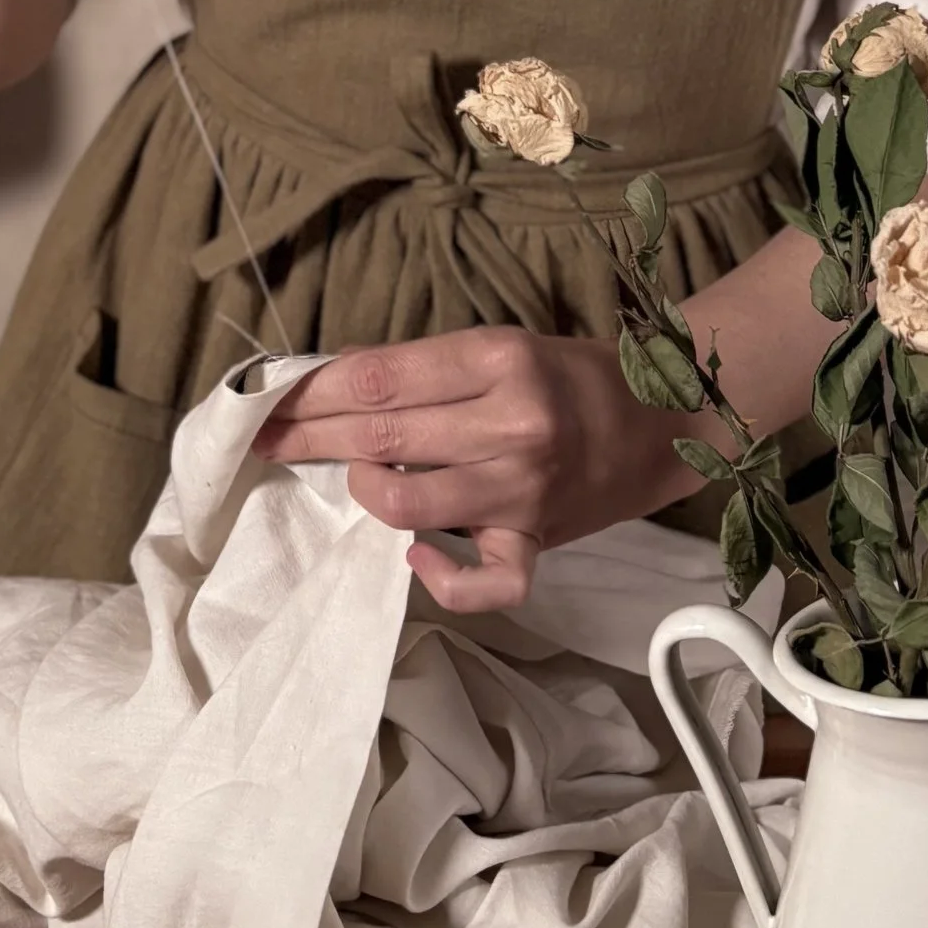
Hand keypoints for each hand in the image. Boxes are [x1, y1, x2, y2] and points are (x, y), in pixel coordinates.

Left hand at [249, 328, 695, 613]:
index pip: (379, 377)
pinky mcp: (538, 540)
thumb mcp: (499, 346)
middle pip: (381, 433)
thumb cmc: (568, 377)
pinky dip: (440, 577)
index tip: (269, 396)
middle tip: (264, 438)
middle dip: (308, 436)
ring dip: (362, 491)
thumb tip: (335, 387)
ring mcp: (525, 489)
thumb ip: (427, 370)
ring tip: (353, 478)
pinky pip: (484, 581)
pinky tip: (415, 554)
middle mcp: (512, 422)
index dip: (313, 390)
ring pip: (409, 501)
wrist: (663, 420)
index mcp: (498, 358)